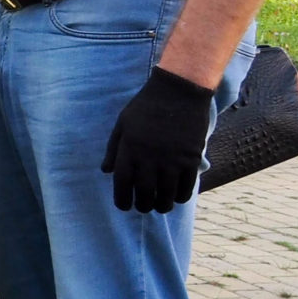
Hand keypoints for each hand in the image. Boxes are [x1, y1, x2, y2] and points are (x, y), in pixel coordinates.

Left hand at [101, 67, 215, 212]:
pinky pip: (186, 187)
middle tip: (143, 207)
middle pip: (144, 193)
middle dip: (143, 206)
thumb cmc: (146, 106)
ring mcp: (172, 160)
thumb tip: (106, 171)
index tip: (124, 206)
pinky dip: (180, 197)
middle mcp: (149, 158)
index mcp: (129, 149)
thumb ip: (113, 149)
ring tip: (160, 206)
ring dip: (162, 206)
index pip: (122, 184)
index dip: (122, 200)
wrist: (179, 91)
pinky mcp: (191, 159)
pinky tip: (176, 197)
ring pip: (166, 195)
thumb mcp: (123, 123)